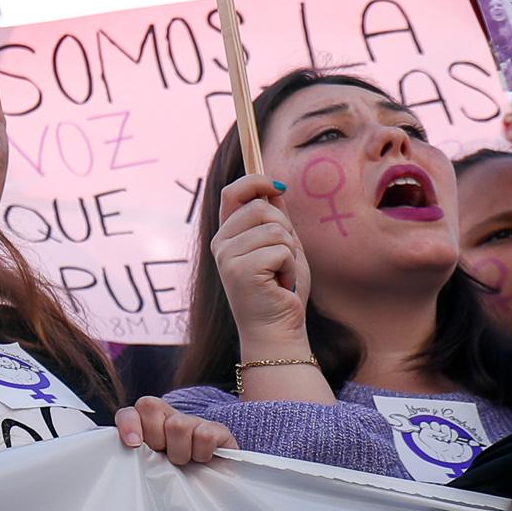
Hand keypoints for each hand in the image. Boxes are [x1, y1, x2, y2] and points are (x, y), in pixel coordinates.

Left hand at [116, 395, 235, 466]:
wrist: (213, 485)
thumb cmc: (174, 476)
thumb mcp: (150, 466)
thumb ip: (136, 456)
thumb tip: (129, 450)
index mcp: (146, 423)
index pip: (128, 412)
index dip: (128, 425)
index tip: (133, 444)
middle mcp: (168, 416)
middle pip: (150, 407)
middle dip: (156, 439)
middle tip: (165, 456)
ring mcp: (193, 420)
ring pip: (177, 424)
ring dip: (179, 452)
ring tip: (184, 462)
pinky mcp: (217, 429)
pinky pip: (204, 435)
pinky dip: (202, 453)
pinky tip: (202, 459)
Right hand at [209, 176, 310, 354]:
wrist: (276, 330)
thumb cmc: (280, 290)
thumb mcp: (281, 247)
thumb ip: (274, 220)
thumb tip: (273, 188)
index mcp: (227, 235)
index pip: (232, 192)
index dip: (255, 181)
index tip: (278, 186)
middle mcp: (221, 242)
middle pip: (261, 208)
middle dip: (285, 229)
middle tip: (282, 259)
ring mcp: (227, 256)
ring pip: (275, 230)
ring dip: (290, 253)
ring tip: (281, 275)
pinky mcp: (240, 269)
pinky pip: (281, 250)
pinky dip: (291, 268)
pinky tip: (281, 284)